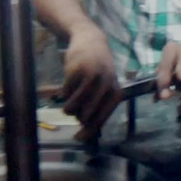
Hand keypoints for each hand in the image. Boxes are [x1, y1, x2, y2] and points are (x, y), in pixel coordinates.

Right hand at [61, 23, 121, 141]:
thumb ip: (97, 107)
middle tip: (75, 110)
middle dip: (77, 117)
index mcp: (115, 93)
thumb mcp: (104, 87)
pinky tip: (70, 83)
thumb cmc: (98, 69)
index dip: (89, 131)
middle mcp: (105, 86)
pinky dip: (64, 92)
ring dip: (67, 108)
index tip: (78, 138)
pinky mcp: (76, 71)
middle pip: (85, 116)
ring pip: (73, 107)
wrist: (90, 41)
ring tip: (69, 101)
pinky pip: (65, 93)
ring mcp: (91, 78)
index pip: (102, 119)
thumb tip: (84, 135)